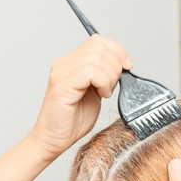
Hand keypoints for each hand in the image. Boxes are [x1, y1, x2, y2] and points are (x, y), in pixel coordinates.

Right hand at [29, 34, 132, 160]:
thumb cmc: (72, 121)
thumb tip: (122, 65)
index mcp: (71, 63)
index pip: (98, 41)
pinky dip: (102, 82)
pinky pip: (90, 71)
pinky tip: (100, 95)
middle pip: (99, 46)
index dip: (117, 50)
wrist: (52, 140)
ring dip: (109, 75)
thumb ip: (103, 77)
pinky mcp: (62, 85)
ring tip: (104, 92)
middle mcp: (64, 64)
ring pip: (96, 57)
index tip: (127, 66)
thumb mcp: (95, 93)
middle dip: (116, 64)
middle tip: (112, 85)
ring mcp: (61, 73)